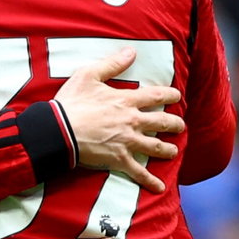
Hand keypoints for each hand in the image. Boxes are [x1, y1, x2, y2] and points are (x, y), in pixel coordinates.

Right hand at [54, 47, 183, 192]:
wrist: (58, 130)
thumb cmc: (71, 102)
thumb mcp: (88, 75)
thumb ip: (112, 64)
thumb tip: (131, 50)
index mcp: (126, 100)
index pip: (155, 96)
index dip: (169, 95)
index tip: (177, 96)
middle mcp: (133, 121)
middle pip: (162, 122)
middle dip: (175, 124)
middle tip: (180, 126)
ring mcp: (128, 142)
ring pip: (156, 147)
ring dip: (168, 149)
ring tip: (173, 151)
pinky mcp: (119, 159)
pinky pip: (139, 172)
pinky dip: (150, 181)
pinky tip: (160, 188)